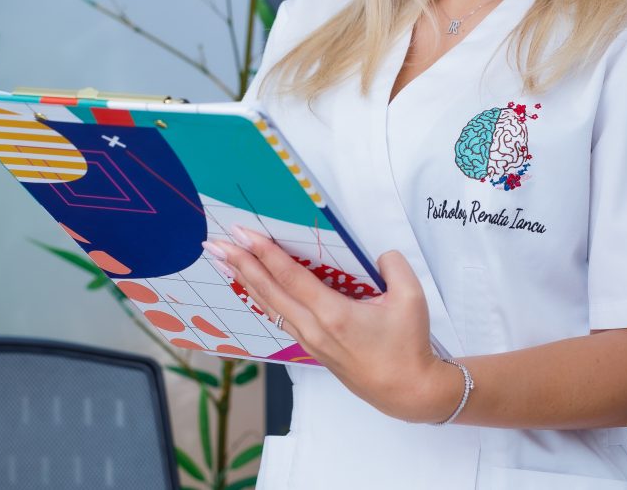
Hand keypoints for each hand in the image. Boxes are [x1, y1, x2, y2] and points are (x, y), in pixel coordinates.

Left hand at [204, 227, 459, 422]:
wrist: (407, 392)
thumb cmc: (408, 347)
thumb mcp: (411, 298)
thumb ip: (394, 265)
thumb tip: (379, 254)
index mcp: (333, 314)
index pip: (290, 277)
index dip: (265, 253)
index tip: (243, 234)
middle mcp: (313, 328)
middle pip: (268, 291)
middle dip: (240, 264)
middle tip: (215, 244)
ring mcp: (310, 341)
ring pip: (270, 306)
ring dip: (245, 281)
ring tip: (224, 262)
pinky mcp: (313, 348)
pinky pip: (280, 317)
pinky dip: (262, 298)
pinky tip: (254, 289)